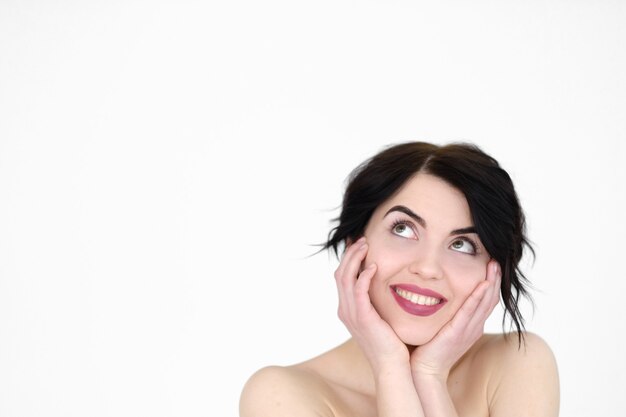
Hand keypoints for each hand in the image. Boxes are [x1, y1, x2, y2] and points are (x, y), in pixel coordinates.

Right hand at [334, 237, 409, 373]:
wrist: (392, 366)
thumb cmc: (390, 343)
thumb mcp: (379, 317)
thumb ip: (376, 301)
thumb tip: (383, 284)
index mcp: (347, 309)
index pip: (342, 277)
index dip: (348, 259)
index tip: (358, 244)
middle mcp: (345, 310)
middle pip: (340, 273)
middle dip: (349, 254)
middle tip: (362, 239)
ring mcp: (351, 314)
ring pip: (345, 278)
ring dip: (354, 259)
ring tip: (366, 245)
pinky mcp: (362, 317)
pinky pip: (358, 291)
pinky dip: (363, 276)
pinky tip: (373, 266)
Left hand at [410, 260, 501, 380]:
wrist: (424, 370)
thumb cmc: (429, 348)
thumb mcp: (443, 327)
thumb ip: (447, 313)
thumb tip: (439, 294)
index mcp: (471, 326)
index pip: (486, 301)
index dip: (491, 283)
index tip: (491, 266)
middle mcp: (474, 327)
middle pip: (490, 300)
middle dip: (495, 279)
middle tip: (497, 261)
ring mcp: (467, 330)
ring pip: (484, 303)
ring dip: (490, 283)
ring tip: (493, 265)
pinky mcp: (457, 333)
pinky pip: (469, 312)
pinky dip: (477, 297)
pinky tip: (482, 284)